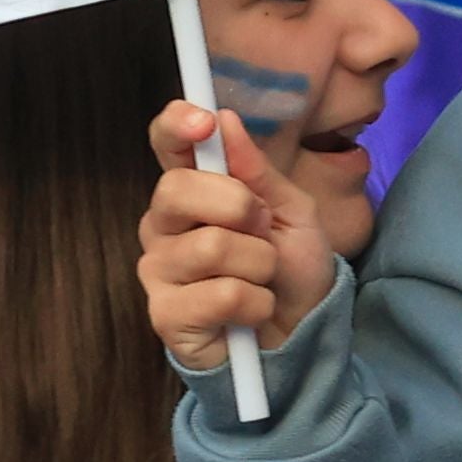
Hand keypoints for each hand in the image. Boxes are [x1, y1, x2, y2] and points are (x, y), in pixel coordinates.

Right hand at [140, 97, 338, 368]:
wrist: (302, 340)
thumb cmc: (292, 274)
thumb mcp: (292, 214)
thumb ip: (258, 172)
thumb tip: (225, 121)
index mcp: (193, 192)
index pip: (165, 145)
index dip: (176, 126)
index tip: (204, 123)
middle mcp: (164, 227)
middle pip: (177, 190)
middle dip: (240, 208)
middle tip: (263, 232)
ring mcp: (159, 271)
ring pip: (209, 246)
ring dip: (258, 264)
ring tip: (262, 280)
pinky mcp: (165, 316)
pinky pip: (218, 294)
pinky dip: (254, 302)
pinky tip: (252, 313)